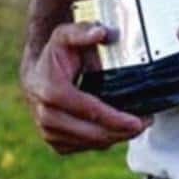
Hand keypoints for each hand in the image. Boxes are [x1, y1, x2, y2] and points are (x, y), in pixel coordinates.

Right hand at [21, 22, 150, 153]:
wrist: (34, 74)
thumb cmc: (54, 54)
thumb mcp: (65, 35)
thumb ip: (82, 31)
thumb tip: (101, 32)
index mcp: (51, 91)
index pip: (90, 111)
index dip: (116, 119)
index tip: (138, 121)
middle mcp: (47, 116)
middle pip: (94, 133)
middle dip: (123, 131)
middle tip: (144, 123)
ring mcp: (49, 132)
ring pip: (92, 143)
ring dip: (116, 137)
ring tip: (134, 125)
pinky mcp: (54, 143)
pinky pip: (85, 147)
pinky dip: (103, 140)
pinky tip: (115, 129)